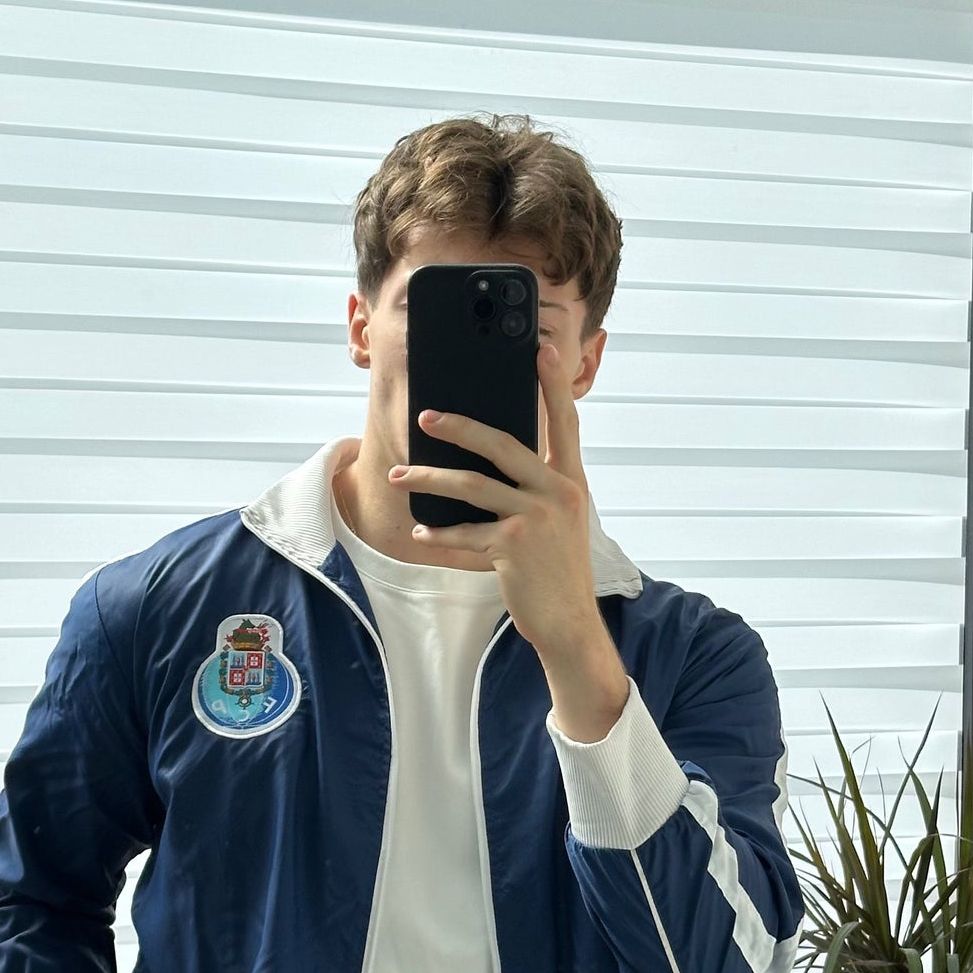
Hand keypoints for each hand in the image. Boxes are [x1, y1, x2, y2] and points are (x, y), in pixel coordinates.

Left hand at [388, 342, 599, 654]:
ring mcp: (536, 519)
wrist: (570, 622)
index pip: (565, 423)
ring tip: (401, 475)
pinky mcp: (513, 547)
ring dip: (430, 479)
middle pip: (503, 444)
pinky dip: (439, 533)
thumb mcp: (561, 523)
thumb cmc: (558, 571)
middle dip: (460, 427)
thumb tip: (495, 466)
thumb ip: (538, 490)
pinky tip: (421, 532)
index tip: (541, 349)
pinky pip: (464, 533)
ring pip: (471, 486)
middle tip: (426, 417)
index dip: (554, 384)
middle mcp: (557, 493)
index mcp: (571, 482)